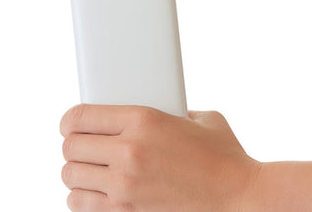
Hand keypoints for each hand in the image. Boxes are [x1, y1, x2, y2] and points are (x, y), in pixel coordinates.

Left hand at [60, 104, 261, 211]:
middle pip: (70, 147)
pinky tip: (93, 193)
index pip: (80, 116)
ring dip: (75, 173)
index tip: (70, 123)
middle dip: (72, 146)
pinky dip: (82, 199)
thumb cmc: (224, 157)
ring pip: (71, 177)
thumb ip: (172, 109)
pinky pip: (82, 206)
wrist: (242, 200)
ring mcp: (126, 187)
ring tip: (87, 170)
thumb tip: (160, 108)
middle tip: (82, 146)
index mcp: (142, 120)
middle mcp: (129, 152)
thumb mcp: (199, 119)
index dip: (69, 119)